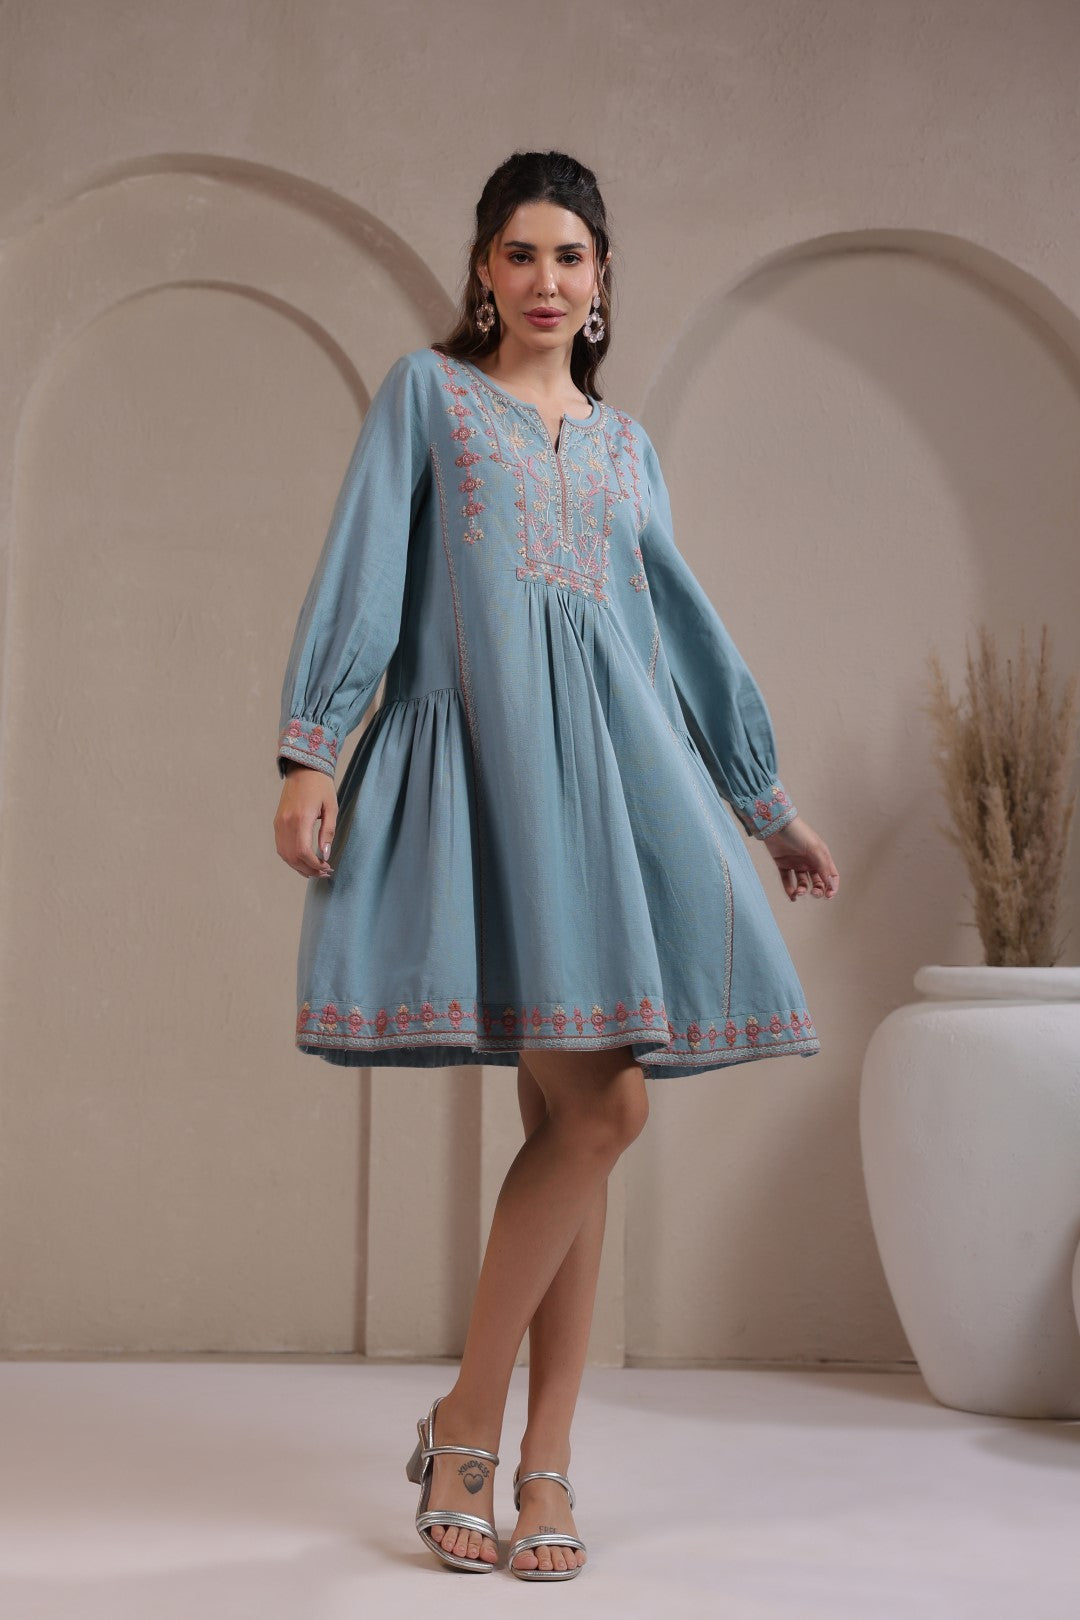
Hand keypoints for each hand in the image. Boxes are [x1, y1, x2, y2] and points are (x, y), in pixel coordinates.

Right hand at [274, 761, 336, 878]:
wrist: (303, 769)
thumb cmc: (321, 787)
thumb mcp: (331, 808)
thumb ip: (328, 832)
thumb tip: (325, 855)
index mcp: (300, 818)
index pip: (303, 851)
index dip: (314, 865)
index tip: (327, 868)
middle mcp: (286, 823)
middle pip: (293, 857)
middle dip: (309, 869)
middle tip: (325, 873)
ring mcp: (279, 823)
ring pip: (285, 855)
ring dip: (299, 867)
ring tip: (315, 871)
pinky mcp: (277, 823)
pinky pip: (281, 847)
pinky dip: (291, 859)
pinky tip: (304, 862)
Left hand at [760, 813, 838, 902]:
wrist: (775, 824)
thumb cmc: (798, 833)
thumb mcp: (815, 849)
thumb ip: (823, 867)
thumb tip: (830, 885)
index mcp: (821, 856)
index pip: (831, 875)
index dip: (832, 886)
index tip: (829, 895)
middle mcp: (810, 860)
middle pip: (818, 881)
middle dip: (817, 890)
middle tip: (813, 893)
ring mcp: (797, 863)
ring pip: (802, 882)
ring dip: (802, 890)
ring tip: (798, 892)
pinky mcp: (783, 864)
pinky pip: (788, 880)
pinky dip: (789, 889)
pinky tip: (792, 896)